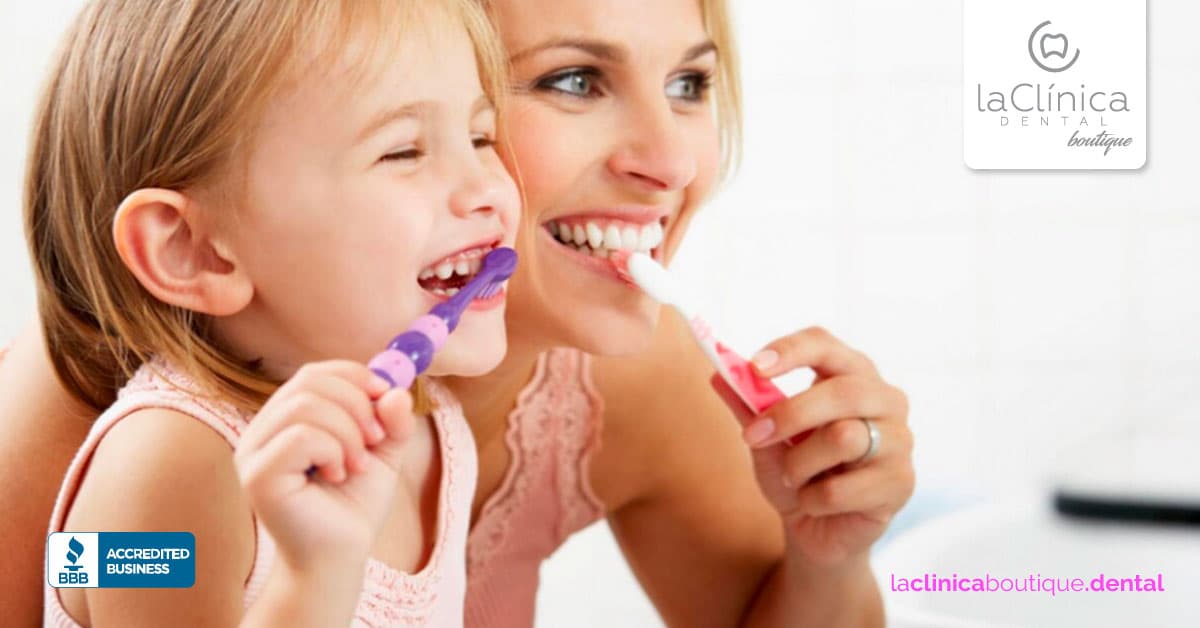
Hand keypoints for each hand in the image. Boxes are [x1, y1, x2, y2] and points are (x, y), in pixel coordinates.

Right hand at [234, 360, 416, 570]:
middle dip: (356, 404)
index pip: (314, 373)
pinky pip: (300, 437)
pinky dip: (332, 450)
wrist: (339, 557)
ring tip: (357, 464)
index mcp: (286, 419)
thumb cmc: (353, 505)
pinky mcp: (257, 476)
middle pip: (309, 381)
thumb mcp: (384, 453)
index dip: (354, 375)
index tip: (385, 395)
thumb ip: (393, 419)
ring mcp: (253, 452)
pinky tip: (337, 475)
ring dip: (347, 432)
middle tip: (376, 439)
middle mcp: (262, 430)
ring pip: (305, 406)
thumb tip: (396, 389)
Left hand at [710, 327, 913, 567]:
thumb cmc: (796, 472)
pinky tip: (814, 503)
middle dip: (790, 414)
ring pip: (844, 438)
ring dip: (798, 464)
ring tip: (791, 478)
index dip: (791, 351)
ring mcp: (899, 442)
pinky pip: (841, 489)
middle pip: (843, 392)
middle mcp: (885, 400)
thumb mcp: (766, 438)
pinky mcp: (901, 484)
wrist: (817, 529)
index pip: (826, 345)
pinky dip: (812, 499)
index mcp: (852, 375)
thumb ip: (748, 406)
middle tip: (752, 435)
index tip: (753, 367)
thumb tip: (718, 374)